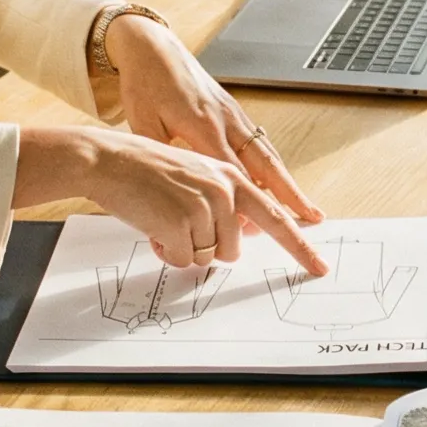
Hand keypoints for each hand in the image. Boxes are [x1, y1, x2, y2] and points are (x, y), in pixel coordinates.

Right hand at [16, 127, 328, 274]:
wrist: (107, 159)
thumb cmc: (144, 170)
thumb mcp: (192, 177)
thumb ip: (220, 204)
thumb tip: (234, 243)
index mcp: (230, 176)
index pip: (275, 217)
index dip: (299, 246)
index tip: (319, 267)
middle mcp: (224, 189)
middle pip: (233, 249)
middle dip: (205, 248)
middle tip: (177, 225)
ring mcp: (205, 206)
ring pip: (207, 257)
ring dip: (182, 248)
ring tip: (161, 219)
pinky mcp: (183, 223)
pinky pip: (183, 260)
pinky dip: (165, 252)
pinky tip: (152, 227)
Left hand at [107, 15, 327, 268]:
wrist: (153, 46)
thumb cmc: (145, 83)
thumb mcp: (142, 123)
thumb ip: (160, 157)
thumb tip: (170, 193)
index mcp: (202, 126)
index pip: (233, 173)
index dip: (245, 202)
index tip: (256, 230)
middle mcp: (226, 120)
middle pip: (265, 165)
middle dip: (290, 194)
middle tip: (311, 218)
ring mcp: (233, 113)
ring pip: (268, 154)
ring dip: (288, 182)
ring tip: (305, 207)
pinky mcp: (233, 108)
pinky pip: (259, 142)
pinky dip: (273, 165)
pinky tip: (279, 181)